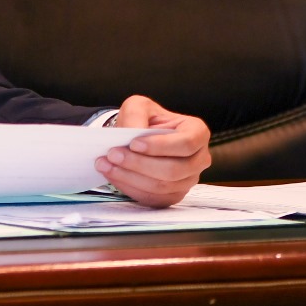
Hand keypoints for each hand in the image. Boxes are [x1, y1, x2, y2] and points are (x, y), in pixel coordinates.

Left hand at [94, 95, 210, 207]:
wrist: (138, 137)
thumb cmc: (143, 119)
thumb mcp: (138, 106)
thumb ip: (136, 115)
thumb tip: (134, 133)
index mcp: (197, 132)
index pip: (186, 144)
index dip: (160, 146)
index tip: (133, 144)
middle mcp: (199, 159)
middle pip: (173, 169)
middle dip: (139, 164)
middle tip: (112, 155)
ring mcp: (188, 180)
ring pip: (162, 186)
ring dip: (130, 177)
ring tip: (106, 165)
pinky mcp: (174, 195)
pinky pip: (154, 198)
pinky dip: (131, 188)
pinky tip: (114, 176)